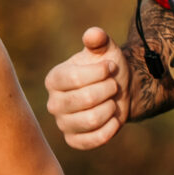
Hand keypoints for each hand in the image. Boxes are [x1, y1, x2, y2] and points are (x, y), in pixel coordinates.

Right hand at [43, 27, 126, 148]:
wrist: (119, 90)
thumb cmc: (108, 68)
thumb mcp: (104, 50)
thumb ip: (98, 40)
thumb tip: (93, 34)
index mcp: (54, 79)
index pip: (74, 78)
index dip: (99, 73)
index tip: (110, 67)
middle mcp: (53, 102)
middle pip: (84, 100)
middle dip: (107, 90)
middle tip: (113, 85)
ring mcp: (62, 123)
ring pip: (90, 120)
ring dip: (110, 109)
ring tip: (112, 101)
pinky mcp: (74, 140)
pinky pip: (93, 140)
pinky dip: (109, 129)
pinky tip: (114, 118)